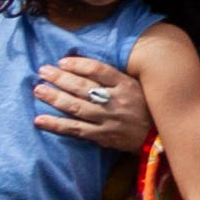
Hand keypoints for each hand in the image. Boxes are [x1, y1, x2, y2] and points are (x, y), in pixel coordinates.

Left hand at [30, 51, 159, 149]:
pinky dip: (56, 125)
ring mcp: (108, 120)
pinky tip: (40, 120)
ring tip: (38, 90)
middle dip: (60, 78)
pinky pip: (75, 130)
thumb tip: (85, 68)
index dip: (78, 64)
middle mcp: (116, 101)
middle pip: (83, 87)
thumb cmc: (147, 108)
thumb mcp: (137, 86)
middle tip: (43, 71)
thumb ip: (115, 79)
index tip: (62, 61)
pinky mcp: (102, 136)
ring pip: (76, 107)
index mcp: (127, 85)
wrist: (160, 138)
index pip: (98, 70)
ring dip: (54, 98)